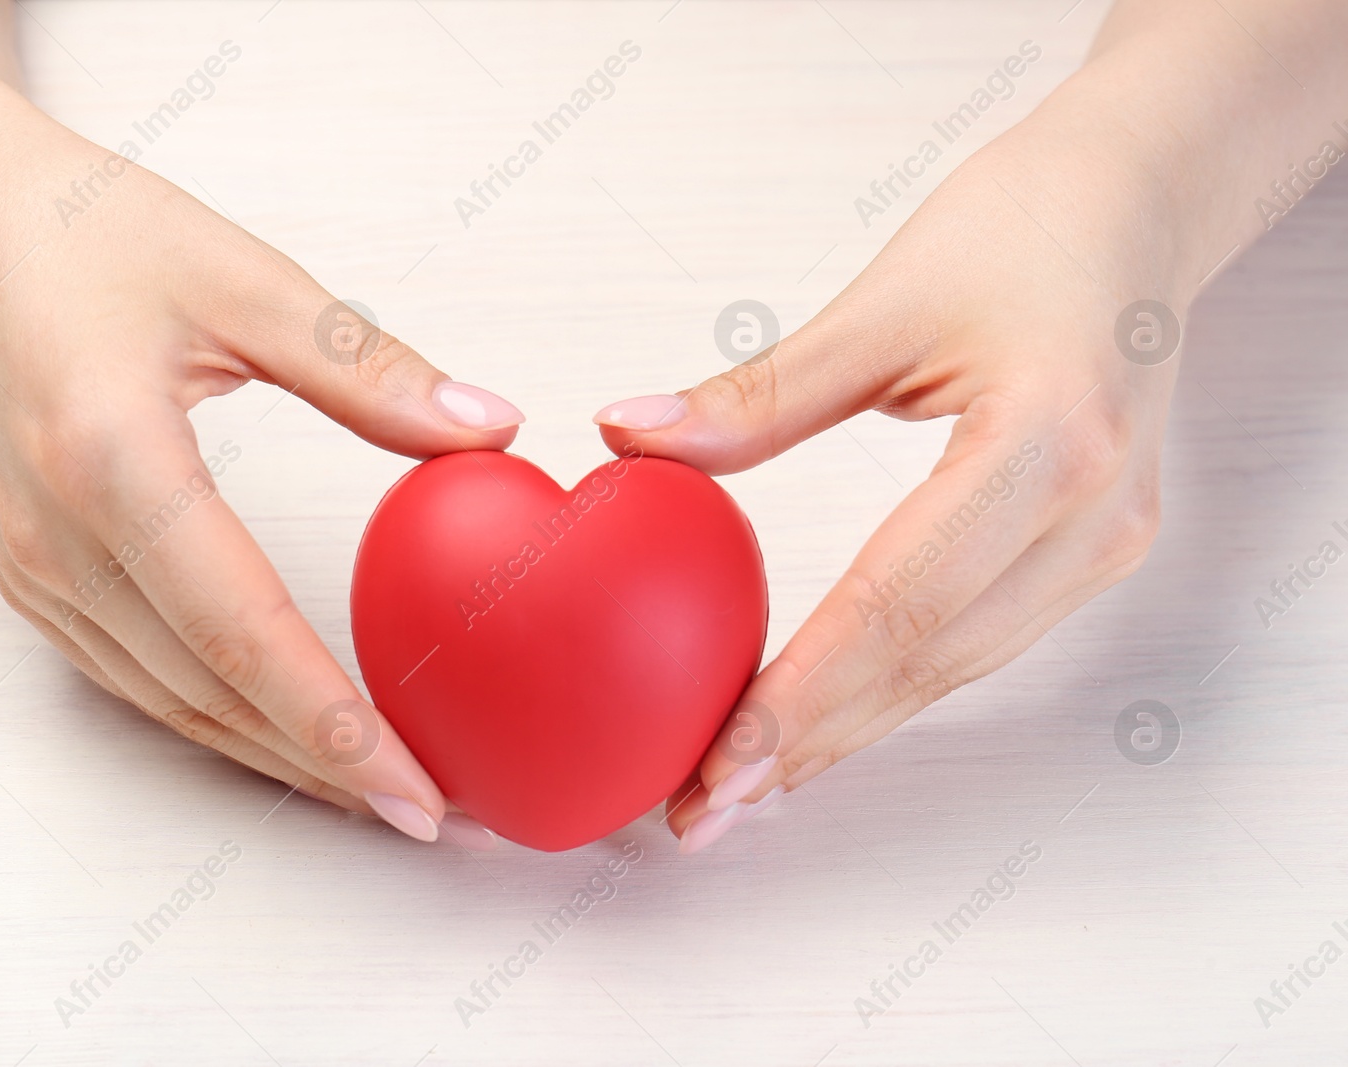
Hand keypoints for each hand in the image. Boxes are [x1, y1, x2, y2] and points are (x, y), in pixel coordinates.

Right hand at [0, 124, 520, 844]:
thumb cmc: (87, 235)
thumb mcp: (244, 279)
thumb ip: (368, 368)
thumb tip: (488, 429)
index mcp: (111, 462)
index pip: (243, 634)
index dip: (334, 726)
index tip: (418, 787)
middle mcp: (58, 539)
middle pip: (211, 694)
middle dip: (328, 769)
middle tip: (435, 813)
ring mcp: (33, 569)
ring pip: (172, 704)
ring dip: (278, 758)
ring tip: (379, 792)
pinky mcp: (31, 576)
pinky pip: (137, 678)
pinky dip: (220, 719)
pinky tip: (288, 733)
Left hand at [594, 103, 1182, 852]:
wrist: (1134, 205)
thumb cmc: (1023, 227)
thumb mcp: (881, 303)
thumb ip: (757, 394)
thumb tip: (630, 438)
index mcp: (1047, 442)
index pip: (901, 601)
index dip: (803, 692)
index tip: (719, 759)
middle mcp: (1094, 514)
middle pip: (928, 660)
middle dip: (810, 744)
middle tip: (707, 808)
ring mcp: (1107, 541)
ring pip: (956, 669)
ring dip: (848, 732)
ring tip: (747, 787)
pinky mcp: (1093, 549)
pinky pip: (978, 641)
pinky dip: (894, 687)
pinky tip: (826, 718)